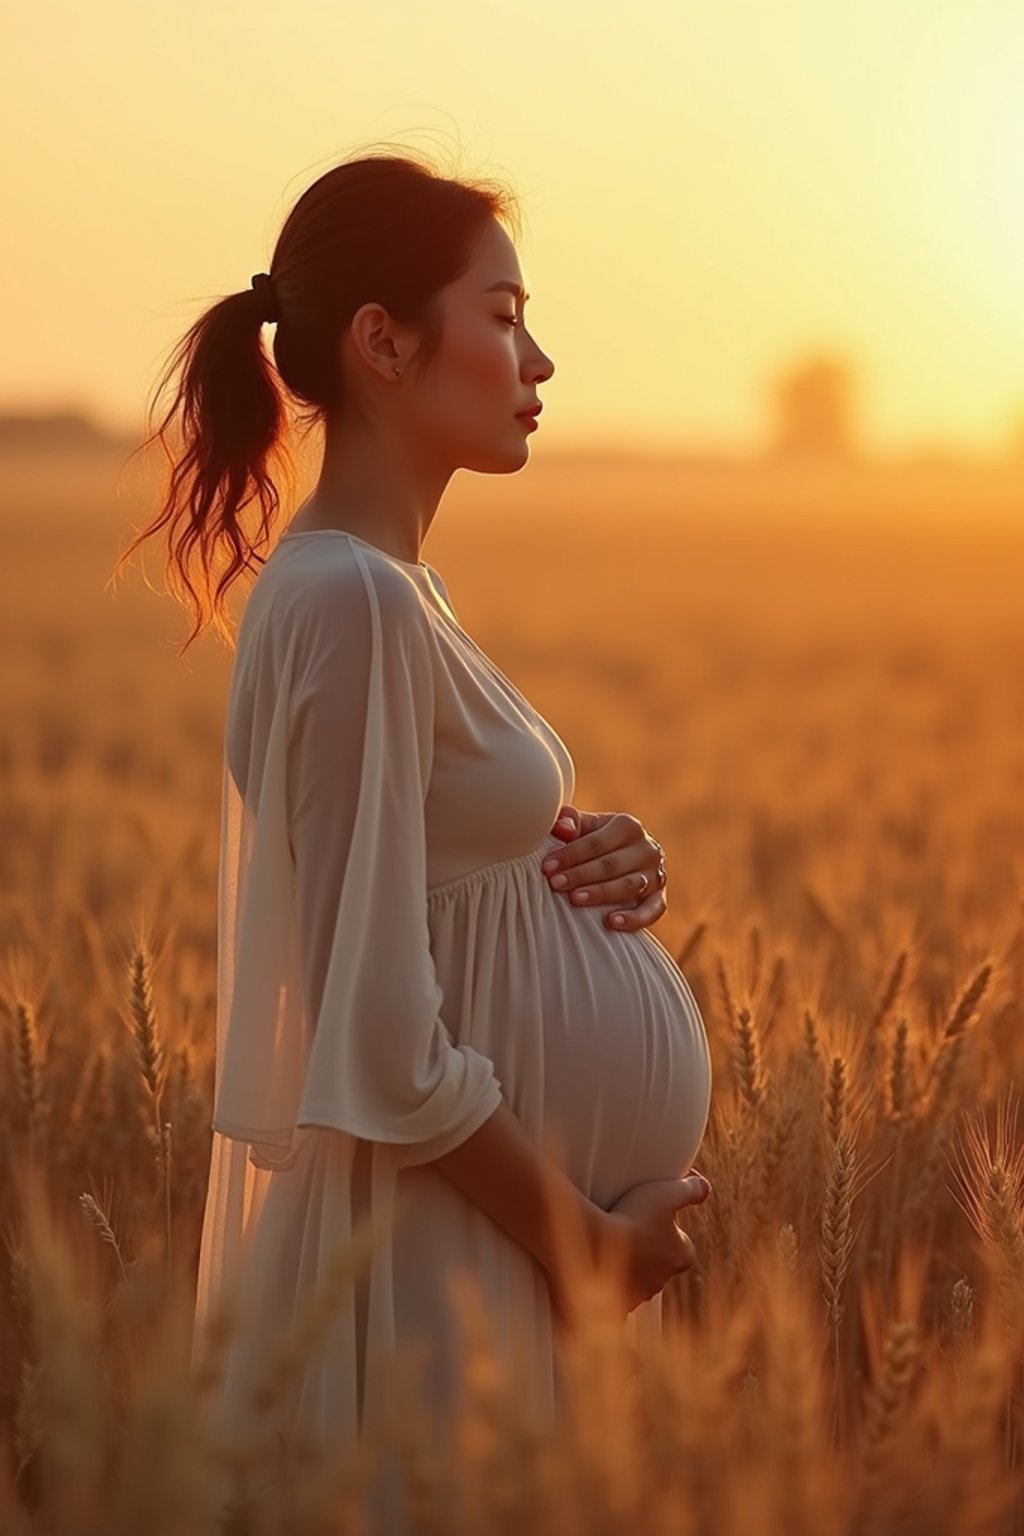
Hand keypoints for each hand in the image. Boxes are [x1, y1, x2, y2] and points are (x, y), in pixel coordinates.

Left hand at [543, 806, 667, 932]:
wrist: (625, 858)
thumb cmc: (597, 842)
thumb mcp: (586, 828)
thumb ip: (570, 822)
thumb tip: (561, 828)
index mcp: (628, 826)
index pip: (596, 842)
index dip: (570, 854)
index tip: (547, 867)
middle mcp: (647, 849)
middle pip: (611, 864)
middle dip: (581, 874)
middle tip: (556, 884)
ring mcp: (656, 874)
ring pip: (629, 886)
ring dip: (601, 893)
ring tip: (575, 899)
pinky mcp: (660, 898)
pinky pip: (652, 910)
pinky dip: (633, 918)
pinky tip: (611, 922)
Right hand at [601, 1171, 710, 1315]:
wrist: (597, 1242)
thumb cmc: (636, 1217)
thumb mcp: (668, 1193)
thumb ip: (691, 1189)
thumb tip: (704, 1187)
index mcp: (683, 1256)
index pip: (682, 1243)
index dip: (669, 1228)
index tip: (654, 1215)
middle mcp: (665, 1279)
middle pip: (660, 1261)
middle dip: (649, 1246)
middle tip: (632, 1226)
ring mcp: (640, 1292)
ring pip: (639, 1275)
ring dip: (630, 1261)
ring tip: (614, 1240)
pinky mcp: (618, 1299)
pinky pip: (617, 1287)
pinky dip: (612, 1276)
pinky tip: (602, 1260)